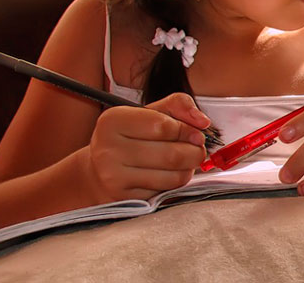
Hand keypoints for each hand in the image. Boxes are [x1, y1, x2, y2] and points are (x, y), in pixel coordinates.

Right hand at [85, 93, 208, 201]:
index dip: (187, 130)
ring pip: (173, 175)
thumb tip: (203, 121)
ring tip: (185, 160)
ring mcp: (114, 177)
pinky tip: (170, 173)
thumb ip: (179, 105)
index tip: (197, 133)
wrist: (100, 169)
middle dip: (195, 152)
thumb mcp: (150, 112)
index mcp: (112, 121)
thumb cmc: (131, 136)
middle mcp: (108, 149)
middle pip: (171, 154)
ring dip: (189, 168)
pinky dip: (177, 181)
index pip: (163, 126)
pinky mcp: (124, 198)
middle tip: (198, 148)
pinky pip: (166, 191)